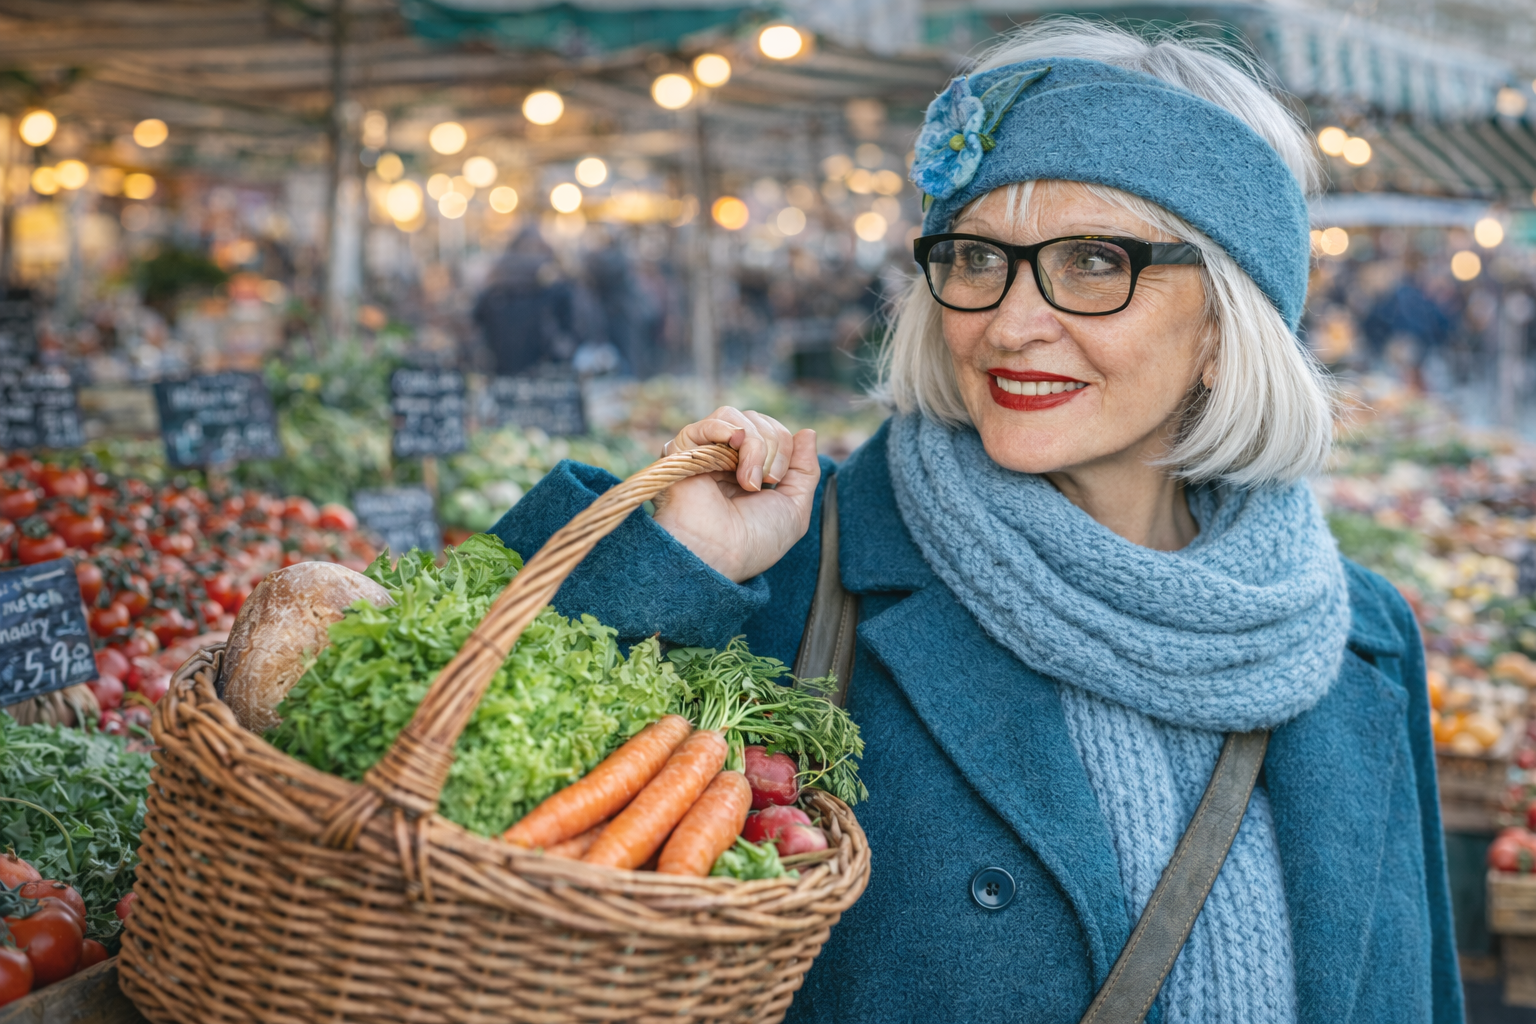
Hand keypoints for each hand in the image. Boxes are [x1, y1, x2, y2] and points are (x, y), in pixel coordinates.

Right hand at [652, 407, 819, 582]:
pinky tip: (734, 449)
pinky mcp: (683, 451)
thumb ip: (805, 470)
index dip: (786, 449)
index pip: (775, 433)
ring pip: (739, 418)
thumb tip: (808, 432)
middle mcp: (725, 459)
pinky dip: (729, 430)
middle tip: (763, 483)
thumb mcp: (794, 508)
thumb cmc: (754, 541)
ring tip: (748, 480)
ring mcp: (705, 453)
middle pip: (760, 422)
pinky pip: (711, 421)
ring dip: (756, 445)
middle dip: (775, 447)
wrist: (720, 555)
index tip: (775, 482)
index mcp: (749, 471)